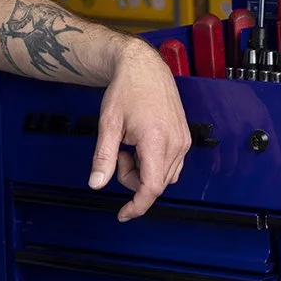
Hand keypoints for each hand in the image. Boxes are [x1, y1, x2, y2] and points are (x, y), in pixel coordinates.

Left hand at [88, 42, 190, 220]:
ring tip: (130, 145)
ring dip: (144, 171)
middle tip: (119, 153)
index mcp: (157, 140)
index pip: (152, 188)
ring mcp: (183, 140)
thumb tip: (96, 183)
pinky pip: (171, 165)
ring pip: (164, 176)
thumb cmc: (127, 89)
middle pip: (156, 184)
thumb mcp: (108, 124)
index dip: (137, 206)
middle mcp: (176, 143)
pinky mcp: (184, 137)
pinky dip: (154, 163)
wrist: (143, 66)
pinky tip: (141, 145)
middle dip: (133, 178)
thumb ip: (103, 157)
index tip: (124, 214)